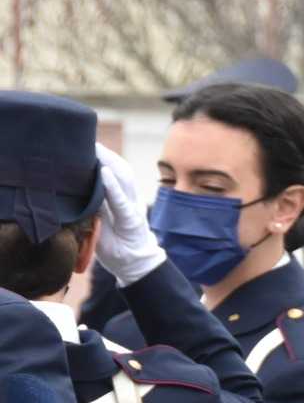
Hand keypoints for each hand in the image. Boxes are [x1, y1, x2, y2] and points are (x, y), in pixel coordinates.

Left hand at [93, 143, 165, 285]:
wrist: (133, 264)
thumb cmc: (114, 241)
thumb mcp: (99, 219)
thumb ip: (93, 202)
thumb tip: (71, 186)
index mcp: (121, 198)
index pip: (115, 171)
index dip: (103, 156)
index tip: (85, 141)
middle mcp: (129, 199)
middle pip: (120, 169)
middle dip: (105, 154)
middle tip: (86, 138)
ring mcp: (132, 209)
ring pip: (124, 178)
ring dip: (110, 162)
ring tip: (95, 149)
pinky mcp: (132, 221)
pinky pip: (122, 201)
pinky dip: (114, 187)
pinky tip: (104, 174)